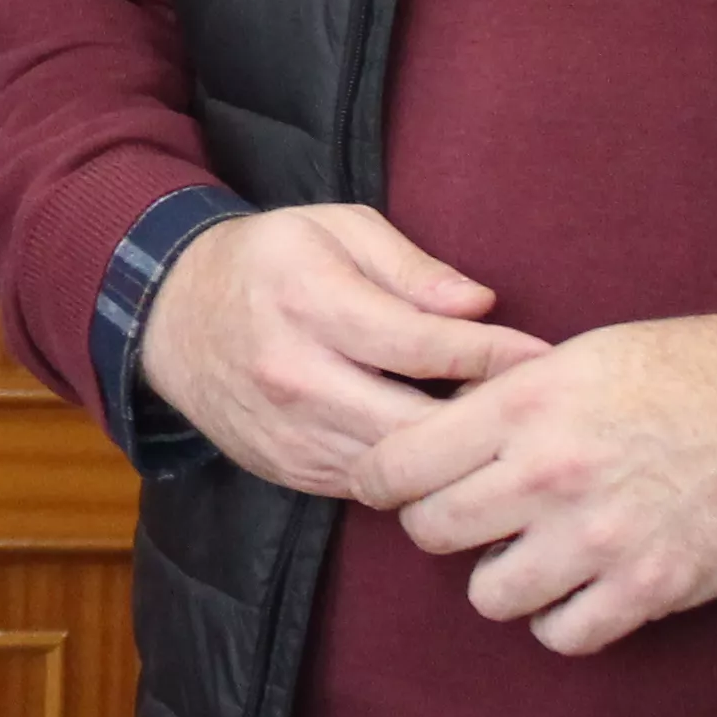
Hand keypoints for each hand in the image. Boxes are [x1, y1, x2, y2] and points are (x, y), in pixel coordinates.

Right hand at [139, 202, 550, 493]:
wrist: (172, 318)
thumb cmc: (270, 261)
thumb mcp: (335, 229)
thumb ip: (411, 266)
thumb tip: (481, 304)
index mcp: (307, 302)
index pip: (420, 345)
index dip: (492, 354)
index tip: (544, 356)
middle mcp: (294, 375)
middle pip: (414, 423)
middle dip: (483, 421)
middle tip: (534, 408)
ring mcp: (289, 432)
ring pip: (396, 469)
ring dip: (452, 457)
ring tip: (497, 433)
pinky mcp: (288, 470)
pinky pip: (369, 487)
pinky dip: (412, 474)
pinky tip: (442, 451)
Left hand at [349, 311, 716, 655]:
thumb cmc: (689, 369)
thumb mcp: (580, 355)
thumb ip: (505, 394)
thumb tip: (438, 422)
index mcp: (524, 403)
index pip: (398, 463)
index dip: (382, 479)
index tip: (391, 484)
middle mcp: (549, 473)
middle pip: (431, 532)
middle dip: (440, 526)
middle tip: (470, 517)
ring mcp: (597, 537)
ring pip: (488, 595)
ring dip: (501, 578)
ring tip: (530, 553)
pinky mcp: (647, 588)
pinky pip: (561, 634)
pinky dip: (561, 619)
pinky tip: (577, 588)